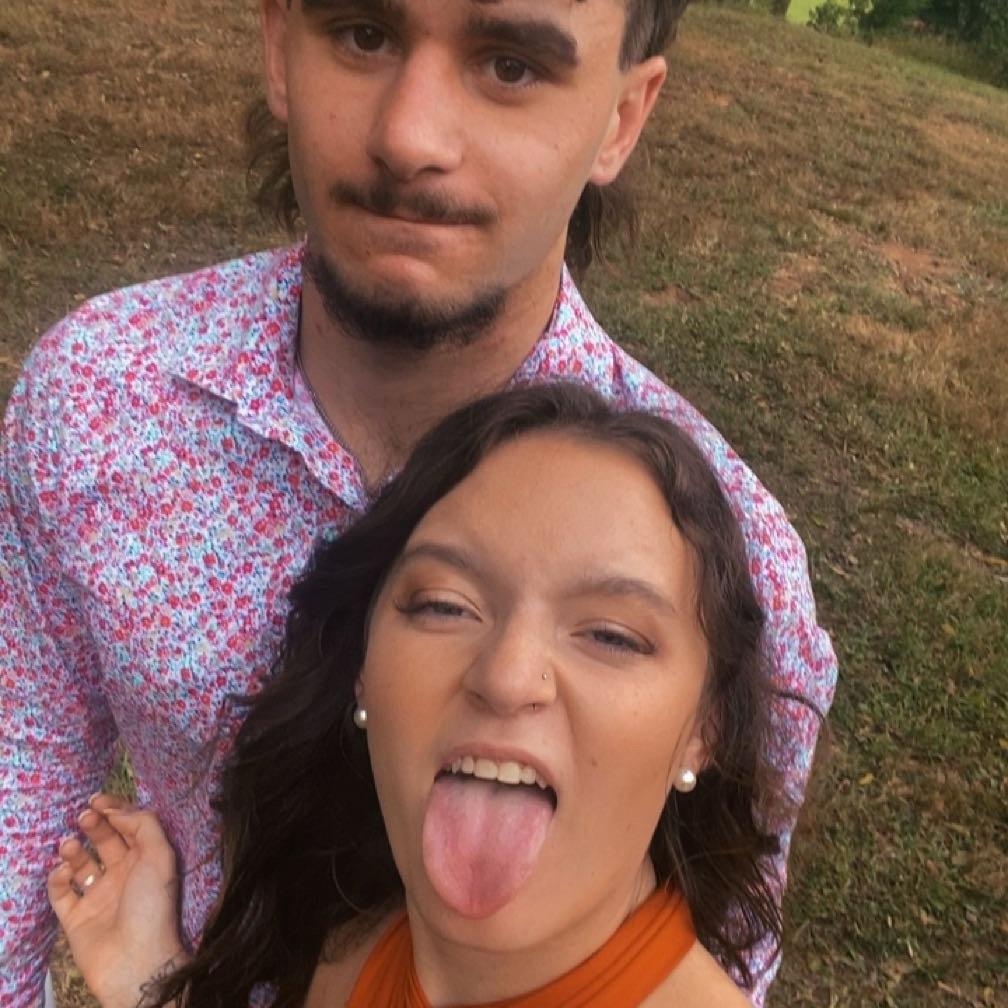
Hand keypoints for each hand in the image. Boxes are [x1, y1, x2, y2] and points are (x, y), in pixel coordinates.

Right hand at [48, 795, 187, 1007]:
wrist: (136, 961)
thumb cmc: (152, 905)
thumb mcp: (160, 856)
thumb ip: (143, 824)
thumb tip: (117, 809)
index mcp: (146, 860)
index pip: (129, 826)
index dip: (115, 809)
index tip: (98, 798)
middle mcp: (123, 875)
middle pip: (104, 840)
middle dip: (93, 824)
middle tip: (83, 815)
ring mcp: (99, 897)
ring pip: (80, 864)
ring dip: (73, 849)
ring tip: (69, 844)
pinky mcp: (76, 918)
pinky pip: (61, 893)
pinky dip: (57, 878)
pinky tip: (63, 870)